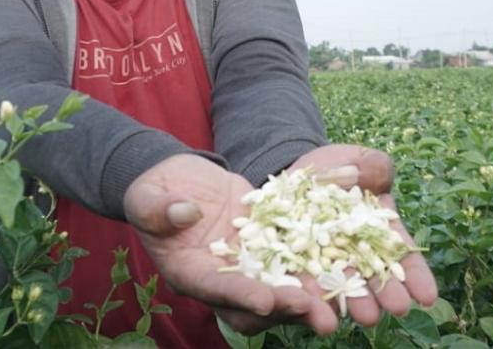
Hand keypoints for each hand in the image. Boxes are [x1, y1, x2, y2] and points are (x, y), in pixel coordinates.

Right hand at [123, 154, 339, 335]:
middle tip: (317, 312)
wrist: (174, 180)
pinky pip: (293, 254)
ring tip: (339, 304)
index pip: (216, 289)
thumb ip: (161, 209)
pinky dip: (317, 260)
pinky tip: (345, 261)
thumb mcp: (147, 197)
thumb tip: (184, 213)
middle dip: (286, 308)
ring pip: (282, 286)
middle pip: (257, 302)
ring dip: (311, 296)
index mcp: (189, 272)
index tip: (265, 299)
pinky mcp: (266, 241)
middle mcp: (222, 276)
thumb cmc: (151, 192)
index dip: (241, 296)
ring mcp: (247, 262)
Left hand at [289, 145, 438, 325]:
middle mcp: (354, 250)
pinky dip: (310, 292)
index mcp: (377, 229)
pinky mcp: (294, 259)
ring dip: (354, 301)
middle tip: (396, 309)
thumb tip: (377, 180)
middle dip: (386, 293)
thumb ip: (375, 166)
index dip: (414, 275)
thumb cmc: (336, 166)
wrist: (295, 173)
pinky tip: (319, 307)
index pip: (399, 254)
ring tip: (364, 316)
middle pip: (372, 274)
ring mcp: (324, 257)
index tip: (427, 296)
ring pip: (340, 282)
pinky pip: (301, 276)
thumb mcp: (358, 159)